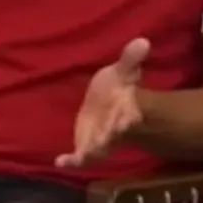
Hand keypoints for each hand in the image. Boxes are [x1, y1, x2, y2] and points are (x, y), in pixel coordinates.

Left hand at [55, 38, 150, 167]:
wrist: (110, 105)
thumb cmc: (118, 87)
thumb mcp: (123, 71)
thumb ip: (130, 59)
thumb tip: (143, 40)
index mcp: (127, 110)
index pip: (132, 115)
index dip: (130, 118)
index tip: (130, 117)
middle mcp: (114, 128)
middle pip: (114, 134)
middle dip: (110, 135)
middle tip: (105, 136)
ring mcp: (100, 140)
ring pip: (97, 149)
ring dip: (91, 152)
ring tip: (82, 154)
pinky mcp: (86, 145)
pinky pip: (80, 157)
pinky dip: (71, 161)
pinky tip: (59, 162)